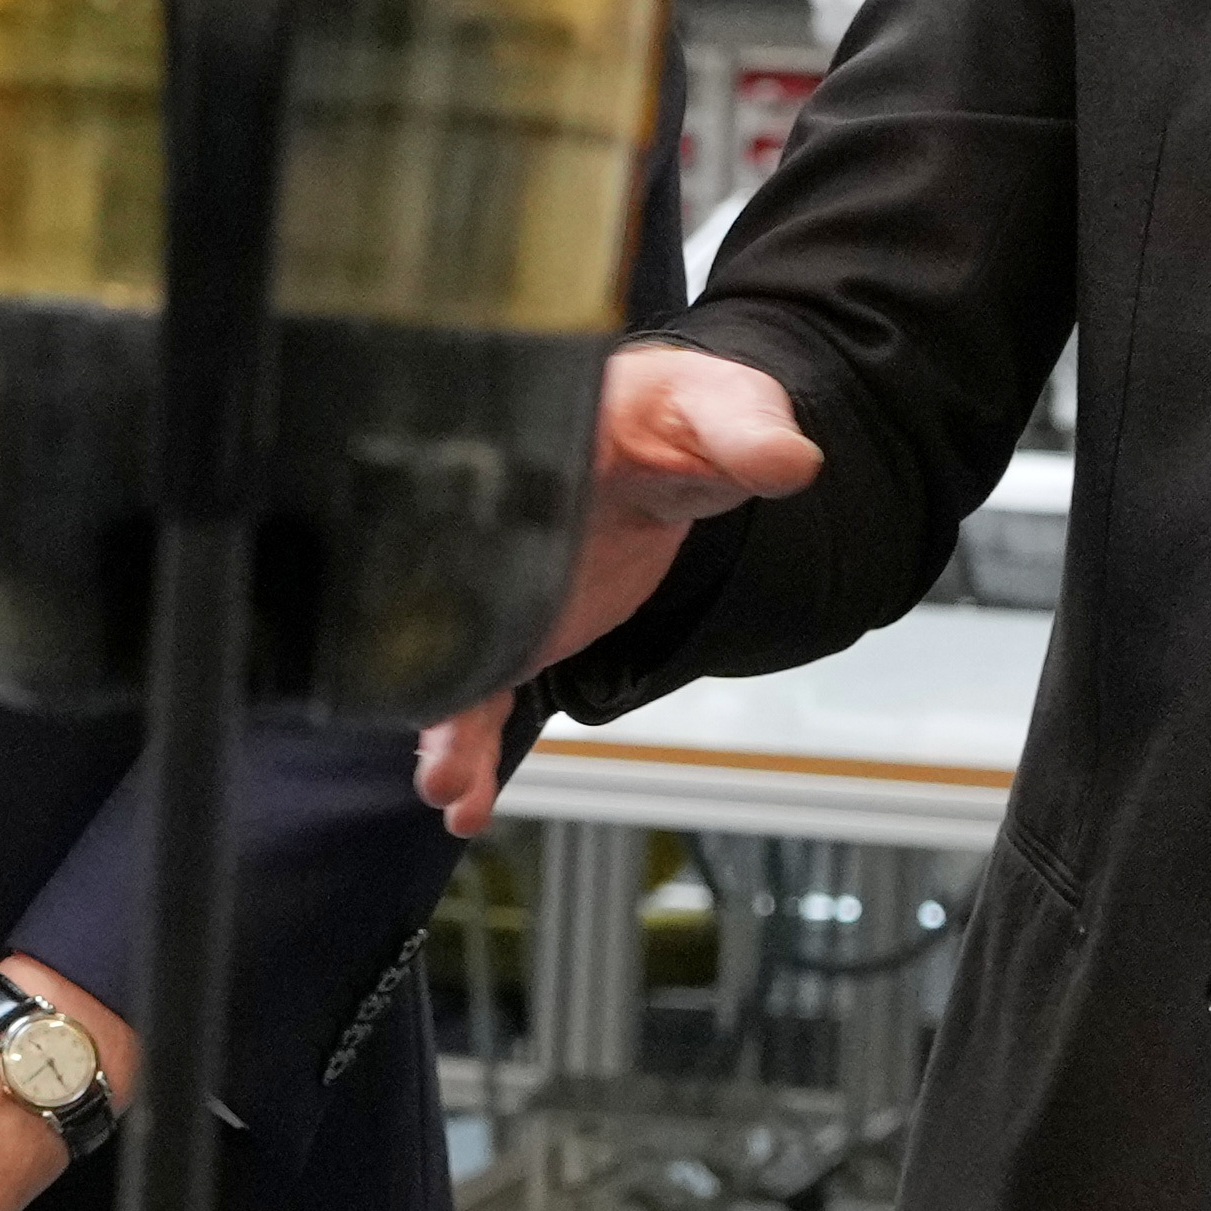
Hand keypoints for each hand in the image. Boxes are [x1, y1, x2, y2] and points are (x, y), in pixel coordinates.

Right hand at [413, 341, 823, 830]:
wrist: (667, 451)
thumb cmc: (674, 416)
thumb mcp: (714, 407)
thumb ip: (743, 428)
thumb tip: (788, 457)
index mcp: (518, 449)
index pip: (463, 489)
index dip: (439, 548)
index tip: (426, 597)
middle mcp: (482, 521)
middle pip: (428, 592)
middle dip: (423, 666)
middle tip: (433, 733)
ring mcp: (489, 585)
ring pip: (450, 658)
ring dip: (444, 726)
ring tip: (446, 781)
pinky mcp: (509, 631)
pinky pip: (481, 693)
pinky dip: (471, 746)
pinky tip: (467, 803)